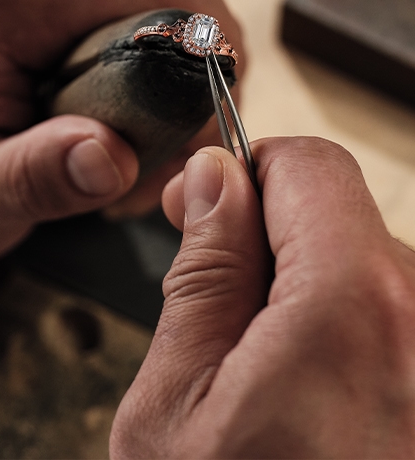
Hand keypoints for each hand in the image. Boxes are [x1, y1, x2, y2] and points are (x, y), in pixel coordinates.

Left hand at [0, 0, 241, 269]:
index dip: (212, 52)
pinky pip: (128, 0)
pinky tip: (93, 108)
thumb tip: (116, 159)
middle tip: (148, 159)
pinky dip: (135, 58)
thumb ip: (32, 178)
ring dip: (160, 74)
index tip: (198, 131)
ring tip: (110, 141)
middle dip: (186, 78)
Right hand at [111, 137, 414, 457]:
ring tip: (258, 369)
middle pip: (340, 215)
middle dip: (267, 238)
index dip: (246, 171)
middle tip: (214, 300)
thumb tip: (214, 178)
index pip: (311, 166)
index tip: (206, 203)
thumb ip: (203, 273)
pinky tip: (304, 396)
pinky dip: (338, 336)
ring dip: (302, 294)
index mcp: (355, 312)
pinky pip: (389, 325)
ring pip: (364, 271)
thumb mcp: (176, 399)